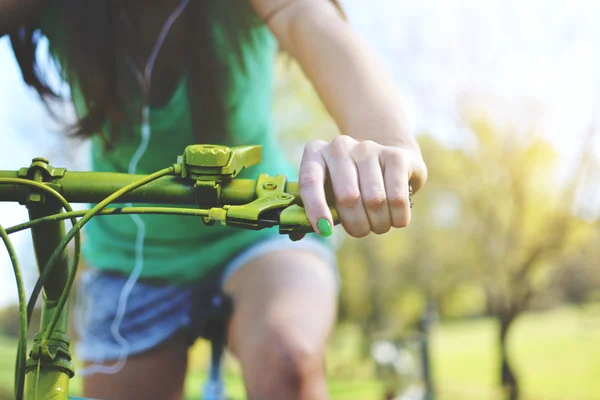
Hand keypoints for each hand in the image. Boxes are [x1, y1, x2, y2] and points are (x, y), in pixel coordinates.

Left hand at [298, 135, 426, 237]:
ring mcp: (368, 148)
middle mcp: (339, 146)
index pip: (309, 181)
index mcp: (315, 154)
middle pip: (347, 197)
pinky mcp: (395, 155)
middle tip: (361, 231)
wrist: (390, 164)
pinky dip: (397, 217)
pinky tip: (397, 219)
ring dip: (378, 224)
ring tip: (379, 225)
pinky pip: (397, 198)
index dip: (315, 209)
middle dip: (355, 224)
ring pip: (374, 200)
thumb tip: (299, 234)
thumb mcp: (328, 195)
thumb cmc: (352, 186)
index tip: (325, 230)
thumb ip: (312, 212)